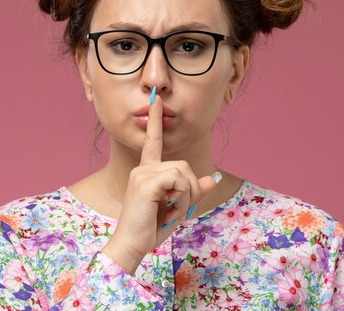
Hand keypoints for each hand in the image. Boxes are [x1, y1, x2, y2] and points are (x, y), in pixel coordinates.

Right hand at [101, 91, 219, 273]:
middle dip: (190, 189)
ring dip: (186, 196)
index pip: (153, 141)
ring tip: (172, 211)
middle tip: (178, 210)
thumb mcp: (178, 208)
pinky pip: (178, 180)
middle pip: (184, 165)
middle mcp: (143, 168)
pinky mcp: (146, 182)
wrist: (132, 244)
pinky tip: (169, 210)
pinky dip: (181, 197)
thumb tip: (211, 178)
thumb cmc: (151, 228)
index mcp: (147, 171)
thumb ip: (192, 191)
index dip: (156, 120)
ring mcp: (142, 173)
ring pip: (183, 172)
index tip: (156, 99)